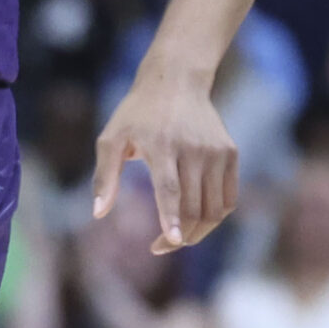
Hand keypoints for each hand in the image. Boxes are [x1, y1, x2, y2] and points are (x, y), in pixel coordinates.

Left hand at [92, 67, 237, 252]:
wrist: (176, 81)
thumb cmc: (137, 114)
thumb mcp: (111, 138)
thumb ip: (104, 177)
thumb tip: (98, 213)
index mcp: (162, 145)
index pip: (170, 189)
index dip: (170, 218)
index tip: (171, 241)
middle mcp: (194, 149)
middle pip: (193, 206)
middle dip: (179, 236)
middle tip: (161, 247)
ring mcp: (216, 151)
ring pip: (214, 208)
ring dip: (198, 232)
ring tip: (178, 238)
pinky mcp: (230, 153)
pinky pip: (229, 198)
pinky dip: (215, 216)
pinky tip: (197, 221)